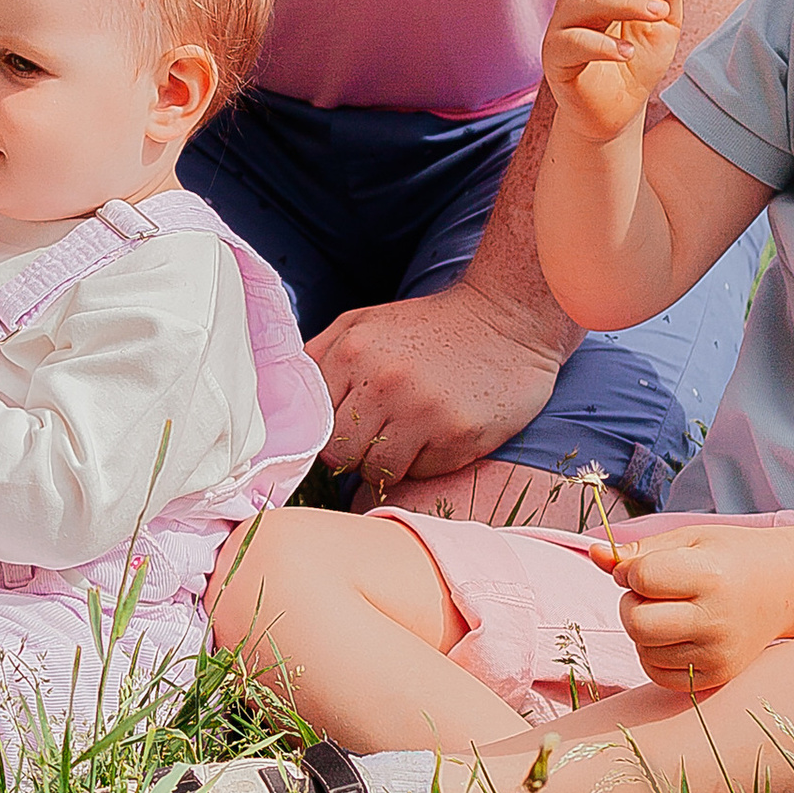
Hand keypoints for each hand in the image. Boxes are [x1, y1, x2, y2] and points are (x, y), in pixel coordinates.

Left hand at [310, 288, 567, 489]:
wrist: (507, 318)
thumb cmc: (427, 327)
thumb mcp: (363, 323)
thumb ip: (319, 358)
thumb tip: (285, 406)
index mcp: (352, 353)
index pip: (313, 425)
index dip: (326, 432)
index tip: (346, 426)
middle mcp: (384, 383)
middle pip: (340, 455)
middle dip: (354, 451)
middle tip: (379, 432)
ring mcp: (423, 413)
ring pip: (377, 472)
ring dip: (388, 461)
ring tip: (409, 432)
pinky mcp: (458, 436)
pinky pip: (420, 474)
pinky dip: (425, 463)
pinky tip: (439, 432)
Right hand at [544, 0, 684, 144]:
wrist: (615, 111)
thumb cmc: (636, 63)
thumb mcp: (662, 25)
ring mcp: (563, 25)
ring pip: (588, 1)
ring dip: (627, 3)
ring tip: (659, 14)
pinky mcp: (555, 56)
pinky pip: (573, 42)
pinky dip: (601, 45)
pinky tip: (627, 52)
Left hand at [598, 520, 793, 695]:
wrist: (783, 588)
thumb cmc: (730, 558)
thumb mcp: (688, 540)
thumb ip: (638, 550)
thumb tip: (594, 554)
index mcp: (710, 577)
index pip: (640, 579)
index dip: (631, 571)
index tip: (646, 567)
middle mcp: (716, 620)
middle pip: (636, 623)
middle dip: (631, 605)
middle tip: (653, 594)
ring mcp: (718, 654)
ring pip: (643, 650)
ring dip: (643, 630)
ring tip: (672, 611)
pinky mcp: (716, 677)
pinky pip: (657, 673)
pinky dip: (654, 653)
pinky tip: (675, 634)